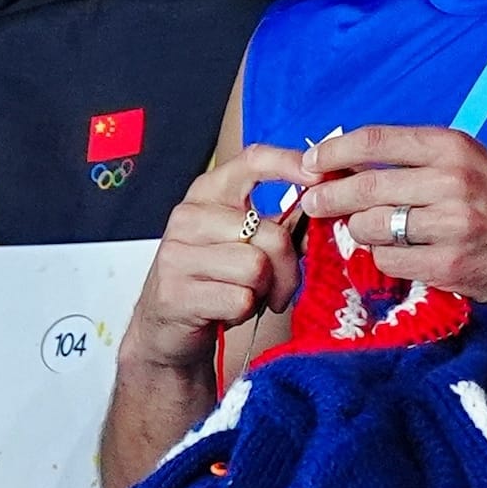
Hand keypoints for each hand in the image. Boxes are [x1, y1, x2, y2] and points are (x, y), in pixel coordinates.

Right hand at [123, 143, 311, 373]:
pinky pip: (241, 300)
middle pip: (272, 234)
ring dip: (265, 292)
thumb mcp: (242, 242)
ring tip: (246, 295)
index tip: (318, 177)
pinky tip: (227, 310)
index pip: (252, 161)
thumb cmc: (214, 280)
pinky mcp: (176, 293)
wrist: (164, 326)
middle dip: (287, 268)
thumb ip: (277, 224)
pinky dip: (245, 311)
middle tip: (276, 287)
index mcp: (208, 194)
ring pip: (257, 268)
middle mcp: (189, 217)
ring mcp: (178, 254)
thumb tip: (321, 211)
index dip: (289, 163)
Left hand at [299, 125, 486, 310]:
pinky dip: (389, 260)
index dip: (334, 152)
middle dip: (329, 198)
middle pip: (364, 187)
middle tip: (314, 205)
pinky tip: (405, 255)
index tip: (312, 163)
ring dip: (365, 233)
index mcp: (453, 147)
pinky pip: (390, 261)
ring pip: (372, 227)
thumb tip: (349, 163)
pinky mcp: (448, 264)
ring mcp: (450, 225)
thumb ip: (417, 161)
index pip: (375, 142)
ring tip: (377, 233)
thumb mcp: (470, 164)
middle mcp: (451, 181)